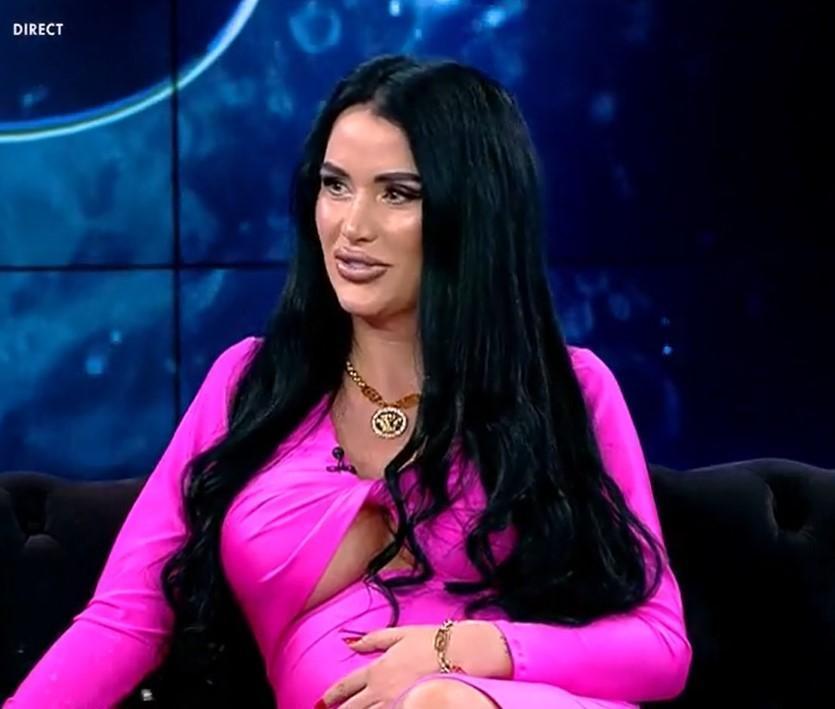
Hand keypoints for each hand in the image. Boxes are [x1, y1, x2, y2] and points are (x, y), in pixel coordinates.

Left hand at [316, 624, 441, 708]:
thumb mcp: (400, 634)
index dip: (333, 695)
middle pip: (353, 708)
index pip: (348, 685)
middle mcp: (382, 690)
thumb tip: (350, 643)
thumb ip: (374, 640)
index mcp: (378, 669)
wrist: (461, 653)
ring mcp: (395, 704)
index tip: (322, 702)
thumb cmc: (432, 641)